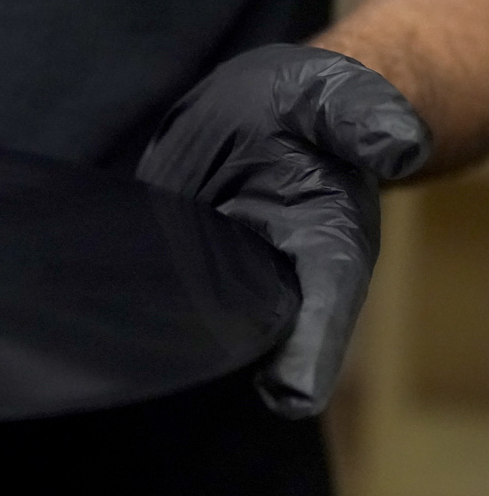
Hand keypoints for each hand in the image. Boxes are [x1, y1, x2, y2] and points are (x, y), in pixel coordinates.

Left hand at [136, 44, 429, 416]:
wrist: (266, 106)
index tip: (285, 395)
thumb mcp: (336, 99)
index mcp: (327, 244)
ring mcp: (221, 275)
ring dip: (172, 339)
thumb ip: (362, 121)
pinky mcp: (174, 264)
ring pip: (199, 322)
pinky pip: (156, 293)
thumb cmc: (313, 108)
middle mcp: (276, 275)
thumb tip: (398, 145)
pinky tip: (97, 316)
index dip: (311, 352)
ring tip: (133, 357)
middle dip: (224, 358)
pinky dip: (132, 306)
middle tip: (182, 376)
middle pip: (253, 333)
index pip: (326, 305)